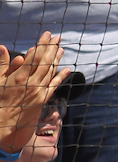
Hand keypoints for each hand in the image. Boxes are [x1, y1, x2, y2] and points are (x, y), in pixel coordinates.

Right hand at [0, 34, 69, 154]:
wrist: (3, 126)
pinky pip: (54, 86)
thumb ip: (3, 64)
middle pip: (45, 61)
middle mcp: (32, 83)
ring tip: (61, 48)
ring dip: (56, 59)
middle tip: (57, 37)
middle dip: (51, 48)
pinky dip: (60, 77)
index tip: (46, 34)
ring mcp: (39, 92)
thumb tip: (2, 47)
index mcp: (19, 77)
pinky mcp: (42, 100)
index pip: (34, 56)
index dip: (42, 44)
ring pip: (51, 72)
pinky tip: (66, 69)